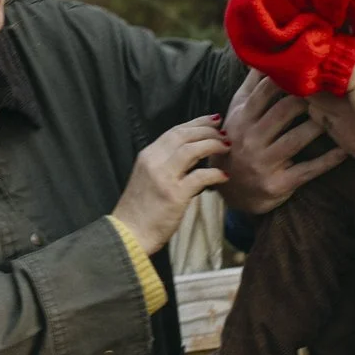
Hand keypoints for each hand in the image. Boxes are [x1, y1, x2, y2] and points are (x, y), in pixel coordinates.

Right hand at [114, 116, 231, 254]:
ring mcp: (164, 177)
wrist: (128, 234)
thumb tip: (194, 157)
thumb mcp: (148, 178)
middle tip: (224, 132)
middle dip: (207, 130)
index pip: (174, 131)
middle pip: (184, 135)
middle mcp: (154, 162)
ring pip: (192, 149)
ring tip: (226, 147)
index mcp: (147, 156)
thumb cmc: (140, 210)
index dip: (196, 123)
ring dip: (212, 145)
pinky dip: (215, 173)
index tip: (213, 120)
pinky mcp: (174, 195)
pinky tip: (224, 175)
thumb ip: (167, 165)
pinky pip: (200, 176)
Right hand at [216, 72, 347, 214]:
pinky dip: (328, 160)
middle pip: (283, 112)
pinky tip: (345, 150)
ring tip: (340, 114)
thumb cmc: (239, 143)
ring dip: (320, 125)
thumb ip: (251, 87)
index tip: (309, 67)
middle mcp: (250, 139)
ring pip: (296, 139)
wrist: (230, 192)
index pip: (264, 92)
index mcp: (242, 119)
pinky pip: (307, 170)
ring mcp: (263, 163)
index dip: (287, 78)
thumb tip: (263, 57)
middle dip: (307, 99)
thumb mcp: (238, 115)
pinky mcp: (278, 184)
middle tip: (330, 87)